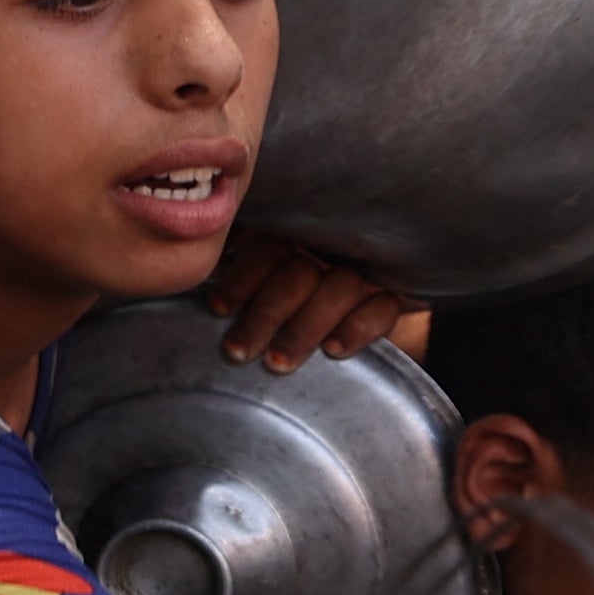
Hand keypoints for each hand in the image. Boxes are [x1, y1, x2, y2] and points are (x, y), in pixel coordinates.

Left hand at [195, 230, 413, 369]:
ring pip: (337, 289)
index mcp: (295, 231)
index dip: (241, 278)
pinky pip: (382, 309)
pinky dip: (358, 328)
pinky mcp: (397, 294)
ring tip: (276, 363)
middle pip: (298, 273)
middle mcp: (332, 244)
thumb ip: (239, 262)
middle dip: (264, 315)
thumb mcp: (269, 266)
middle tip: (237, 351)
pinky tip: (334, 350)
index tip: (218, 309)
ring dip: (303, 328)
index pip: (267, 247)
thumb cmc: (300, 287)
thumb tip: (196, 274)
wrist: (377, 286)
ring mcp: (367, 268)